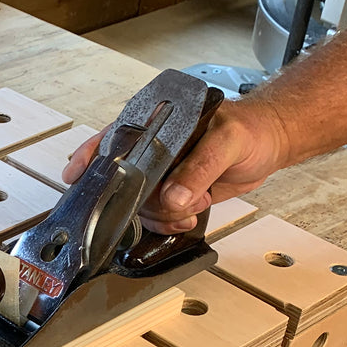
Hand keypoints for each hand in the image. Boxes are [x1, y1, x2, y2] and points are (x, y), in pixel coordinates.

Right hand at [61, 97, 290, 233]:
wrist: (271, 144)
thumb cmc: (250, 128)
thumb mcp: (228, 141)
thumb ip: (200, 167)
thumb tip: (173, 197)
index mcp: (159, 124)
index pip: (115, 137)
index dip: (91, 156)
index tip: (75, 174)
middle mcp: (153, 150)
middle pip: (124, 182)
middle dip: (142, 200)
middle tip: (172, 204)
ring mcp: (162, 174)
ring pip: (140, 204)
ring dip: (162, 215)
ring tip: (192, 207)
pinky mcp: (175, 194)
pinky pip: (158, 216)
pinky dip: (171, 223)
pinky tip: (189, 215)